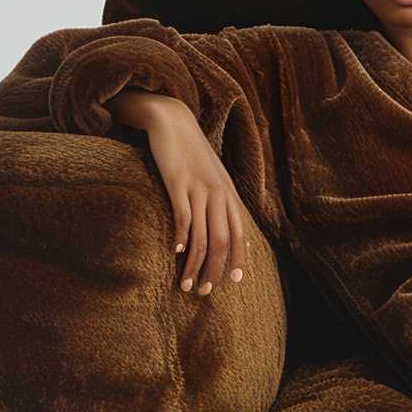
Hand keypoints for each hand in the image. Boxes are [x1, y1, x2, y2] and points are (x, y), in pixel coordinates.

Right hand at [141, 118, 254, 297]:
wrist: (172, 120)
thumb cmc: (191, 151)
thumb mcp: (213, 175)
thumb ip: (221, 200)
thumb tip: (227, 227)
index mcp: (228, 193)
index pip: (239, 233)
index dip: (237, 259)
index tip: (233, 281)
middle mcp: (218, 193)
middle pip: (222, 241)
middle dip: (215, 270)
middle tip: (205, 291)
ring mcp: (198, 188)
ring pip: (202, 236)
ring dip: (195, 265)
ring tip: (186, 284)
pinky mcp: (178, 182)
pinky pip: (183, 216)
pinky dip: (181, 238)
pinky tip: (176, 252)